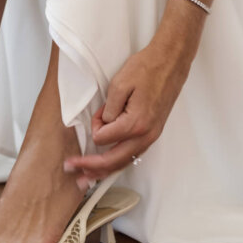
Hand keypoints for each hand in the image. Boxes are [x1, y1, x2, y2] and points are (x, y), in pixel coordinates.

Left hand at [63, 39, 192, 190]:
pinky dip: (118, 163)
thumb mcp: (119, 84)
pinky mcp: (153, 133)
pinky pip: (133, 155)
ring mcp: (151, 136)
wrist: (171, 63)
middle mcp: (145, 135)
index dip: (95, 126)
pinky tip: (109, 167)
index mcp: (135, 123)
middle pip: (113, 161)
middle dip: (90, 167)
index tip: (99, 112)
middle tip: (71, 170)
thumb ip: (108, 110)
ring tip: (87, 178)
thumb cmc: (146, 69)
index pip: (102, 138)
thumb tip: (104, 126)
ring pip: (124, 162)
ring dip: (104, 171)